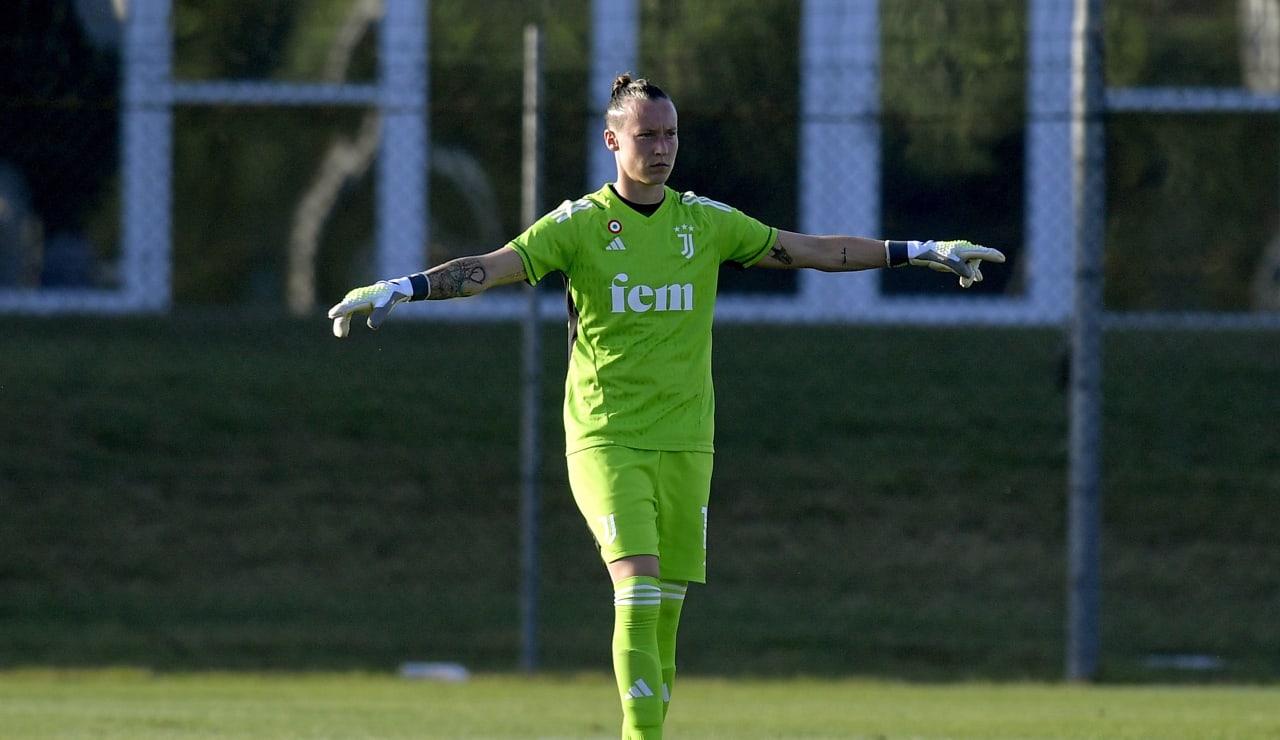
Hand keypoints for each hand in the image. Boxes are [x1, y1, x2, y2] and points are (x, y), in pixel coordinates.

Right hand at [327, 277, 412, 336]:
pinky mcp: (353, 305)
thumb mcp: (386, 306)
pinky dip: (344, 323)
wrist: (389, 291)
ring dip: (341, 324)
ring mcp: (352, 301)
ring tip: (341, 335)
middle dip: (340, 322)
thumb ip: (379, 314)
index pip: (349, 305)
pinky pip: (345, 315)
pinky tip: (344, 333)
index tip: (332, 315)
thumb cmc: (387, 298)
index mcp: (361, 297)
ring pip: (342, 313)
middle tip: (341, 334)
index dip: (340, 310)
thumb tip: (371, 326)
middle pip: (343, 310)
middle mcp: (354, 298)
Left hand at [891, 240, 1006, 287]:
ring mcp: (960, 255)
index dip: (993, 256)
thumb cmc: (934, 256)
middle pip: (977, 262)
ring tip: (970, 282)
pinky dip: (969, 274)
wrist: (921, 254)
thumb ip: (960, 268)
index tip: (1002, 259)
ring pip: (971, 266)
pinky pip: (966, 268)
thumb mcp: (948, 263)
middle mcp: (965, 251)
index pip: (983, 253)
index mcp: (965, 249)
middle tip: (966, 283)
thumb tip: (970, 276)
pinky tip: (974, 280)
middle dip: (973, 273)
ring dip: (971, 275)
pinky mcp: (955, 260)